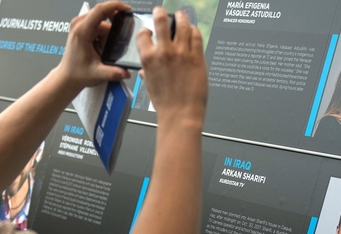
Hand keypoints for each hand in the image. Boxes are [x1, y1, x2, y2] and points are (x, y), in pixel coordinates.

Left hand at [57, 1, 131, 90]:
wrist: (67, 77)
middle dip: (112, 30)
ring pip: (103, 23)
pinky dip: (103, 36)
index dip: (115, 6)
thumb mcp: (97, 74)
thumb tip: (126, 71)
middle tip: (111, 46)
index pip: (100, 9)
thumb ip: (113, 73)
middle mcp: (79, 24)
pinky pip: (99, 26)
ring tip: (101, 51)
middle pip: (104, 16)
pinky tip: (99, 48)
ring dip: (107, 36)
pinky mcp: (82, 27)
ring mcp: (80, 24)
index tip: (127, 9)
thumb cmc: (77, 73)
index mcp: (82, 31)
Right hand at [136, 7, 207, 125]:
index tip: (148, 31)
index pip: (143, 35)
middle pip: (161, 21)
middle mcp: (164, 52)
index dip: (145, 31)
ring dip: (181, 18)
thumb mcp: (150, 86)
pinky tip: (193, 30)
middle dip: (160, 13)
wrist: (180, 114)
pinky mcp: (197, 57)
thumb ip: (148, 73)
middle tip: (161, 11)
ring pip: (182, 25)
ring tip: (182, 16)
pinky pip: (196, 36)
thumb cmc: (165, 105)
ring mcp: (182, 53)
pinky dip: (194, 30)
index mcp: (148, 59)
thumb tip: (148, 70)